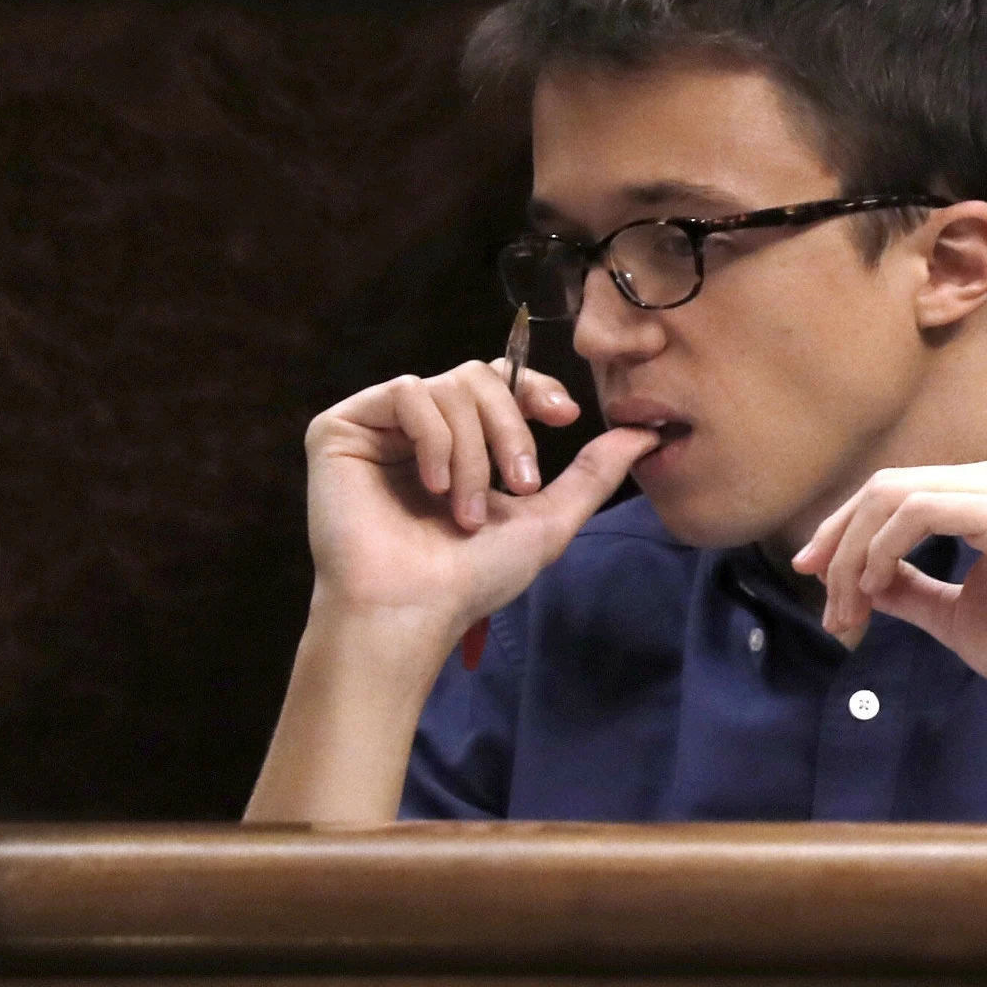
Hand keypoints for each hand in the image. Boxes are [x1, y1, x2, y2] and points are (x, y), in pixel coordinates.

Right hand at [302, 360, 659, 638]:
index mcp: (461, 444)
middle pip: (481, 378)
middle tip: (519, 486)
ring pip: (451, 387)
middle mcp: (418, 430)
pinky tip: (433, 486)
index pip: (499, 381)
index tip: (566, 416)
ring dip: (474, 452)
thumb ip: (594, 473)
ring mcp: (378, 427)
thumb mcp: (549, 519)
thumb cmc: (473, 576)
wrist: (413, 608)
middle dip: (512, 430)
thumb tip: (647, 432)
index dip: (535, 388)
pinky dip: (435, 438)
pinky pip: (407, 392)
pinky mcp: (339, 428)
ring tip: (464, 511)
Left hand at [790, 457, 986, 762]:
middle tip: (823, 603)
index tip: (813, 580)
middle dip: (838, 544)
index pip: (897, 493)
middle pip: (885, 488)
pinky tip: (877, 589)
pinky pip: (918, 512)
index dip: (843, 532)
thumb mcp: (957, 615)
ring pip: (893, 496)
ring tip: (850, 610)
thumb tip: (861, 581)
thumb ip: (911, 589)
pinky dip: (882, 550)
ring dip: (853, 555)